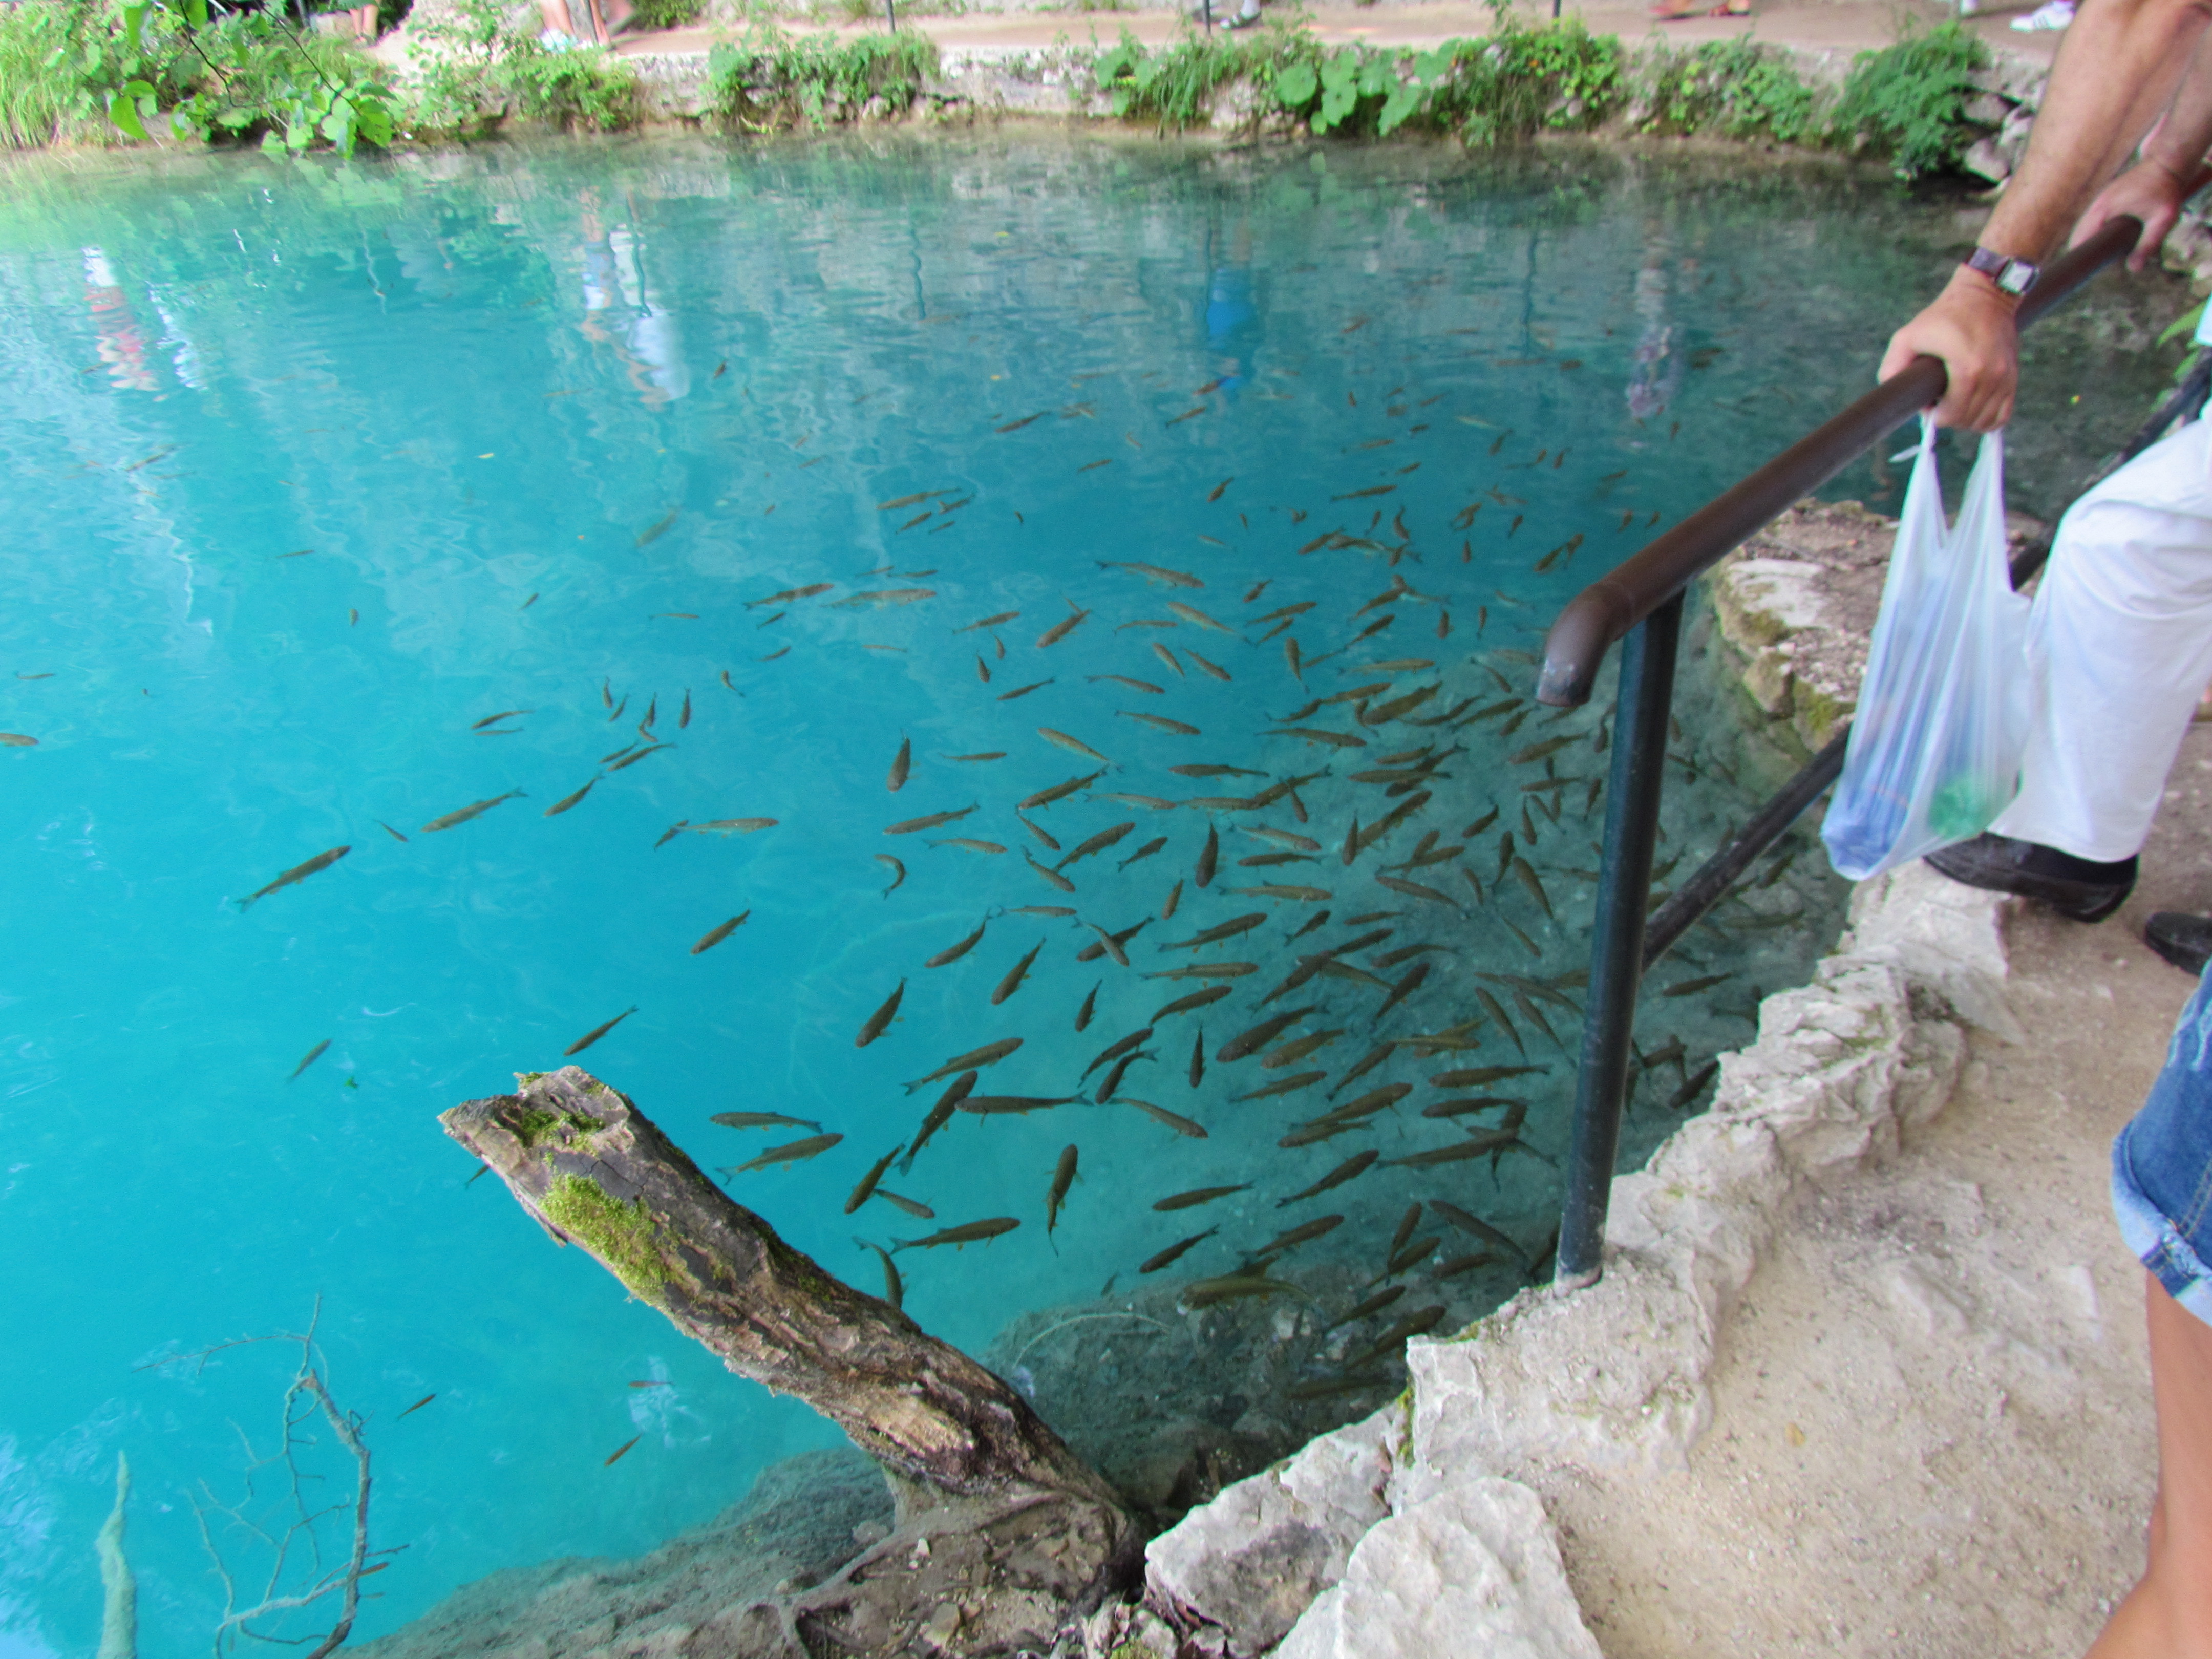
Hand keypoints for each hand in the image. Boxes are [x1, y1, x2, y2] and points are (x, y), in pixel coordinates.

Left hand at [1878, 267, 2020, 430]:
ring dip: (1966, 419)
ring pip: (1985, 421)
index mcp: (1968, 369)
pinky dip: (1987, 419)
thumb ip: (1893, 367)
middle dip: (1948, 418)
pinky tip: (1972, 407)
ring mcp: (2007, 377)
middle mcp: (1993, 376)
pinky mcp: (2014, 376)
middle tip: (1938, 402)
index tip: (1928, 403)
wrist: (1986, 295)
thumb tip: (1894, 397)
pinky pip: (2003, 415)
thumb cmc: (1944, 316)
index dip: (1934, 416)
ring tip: (1954, 402)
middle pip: (1967, 421)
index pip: (1952, 416)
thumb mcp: (1908, 336)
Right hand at [2074, 155, 2211, 268]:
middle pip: (2078, 236)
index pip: (2079, 240)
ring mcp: (2100, 200)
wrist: (2166, 164)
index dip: (2080, 257)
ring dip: (2090, 242)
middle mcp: (2097, 204)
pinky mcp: (2105, 199)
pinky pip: (2092, 220)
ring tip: (2103, 255)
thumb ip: (2148, 245)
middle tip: (2099, 266)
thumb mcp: (2162, 220)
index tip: (2085, 270)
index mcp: (2104, 209)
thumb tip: (2133, 269)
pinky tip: (2106, 240)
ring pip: (2084, 228)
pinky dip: (2095, 232)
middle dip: (2085, 252)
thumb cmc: (2165, 191)